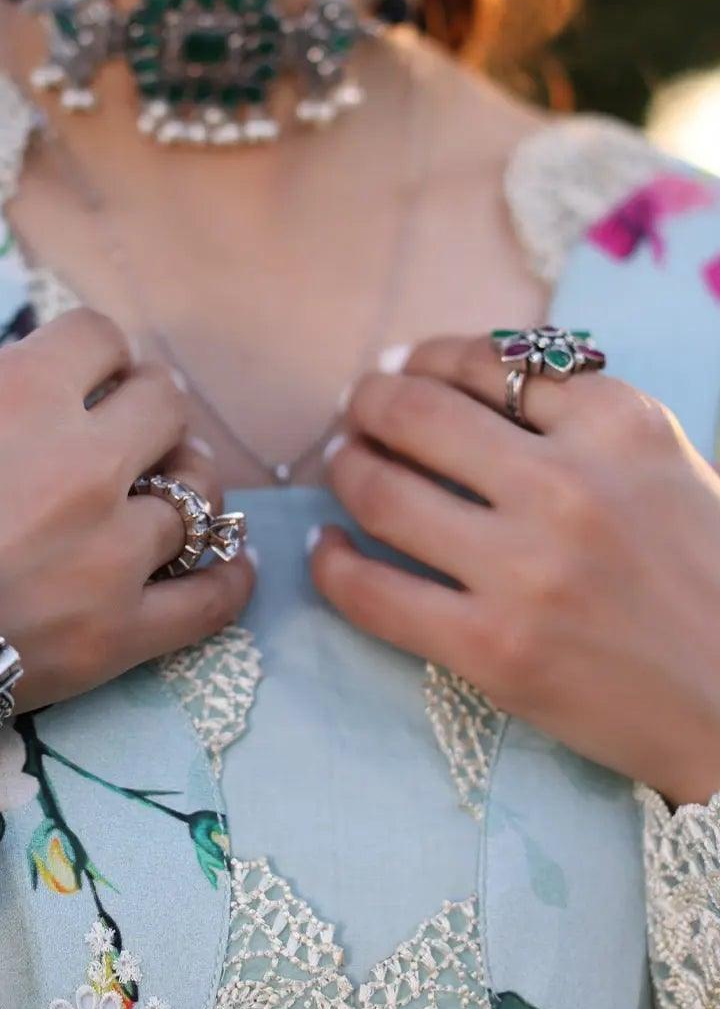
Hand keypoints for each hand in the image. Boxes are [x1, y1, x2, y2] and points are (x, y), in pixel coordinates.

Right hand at [0, 307, 253, 779]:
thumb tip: (11, 414)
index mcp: (20, 391)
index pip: (102, 336)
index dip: (99, 358)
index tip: (92, 380)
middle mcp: (84, 455)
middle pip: (166, 402)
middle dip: (150, 413)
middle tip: (134, 438)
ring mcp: (114, 544)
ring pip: (199, 493)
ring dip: (184, 490)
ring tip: (168, 502)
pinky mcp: (125, 627)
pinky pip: (214, 596)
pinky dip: (228, 578)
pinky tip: (228, 566)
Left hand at [310, 334, 719, 805]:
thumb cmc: (705, 580)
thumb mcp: (666, 466)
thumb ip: (577, 419)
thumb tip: (448, 378)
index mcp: (622, 424)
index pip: (487, 361)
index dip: (425, 359)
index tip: (401, 367)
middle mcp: (570, 486)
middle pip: (416, 412)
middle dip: (368, 402)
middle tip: (355, 413)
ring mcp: (527, 571)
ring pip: (381, 492)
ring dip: (344, 469)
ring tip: (342, 466)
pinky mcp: (492, 650)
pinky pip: (371, 592)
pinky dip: (330, 563)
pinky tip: (327, 548)